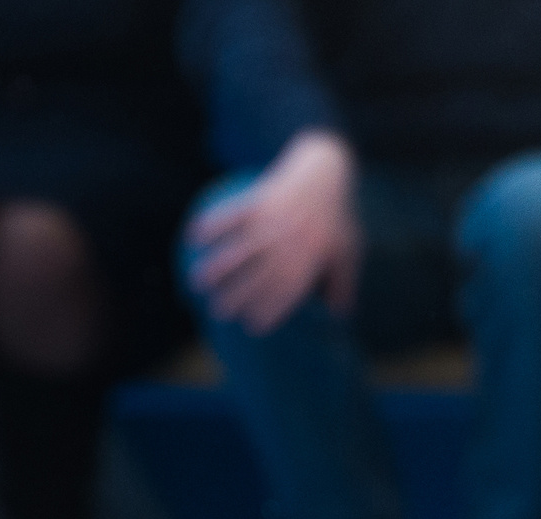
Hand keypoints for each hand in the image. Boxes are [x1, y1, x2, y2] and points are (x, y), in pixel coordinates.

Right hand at [185, 130, 359, 334]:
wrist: (325, 170)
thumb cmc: (335, 216)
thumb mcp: (347, 248)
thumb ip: (343, 282)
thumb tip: (340, 315)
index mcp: (310, 257)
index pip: (285, 293)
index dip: (268, 311)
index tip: (251, 326)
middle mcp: (289, 242)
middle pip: (257, 277)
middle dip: (235, 297)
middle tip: (218, 311)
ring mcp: (273, 220)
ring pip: (239, 250)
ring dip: (215, 268)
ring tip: (197, 283)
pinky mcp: (260, 199)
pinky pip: (232, 215)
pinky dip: (211, 225)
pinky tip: (193, 238)